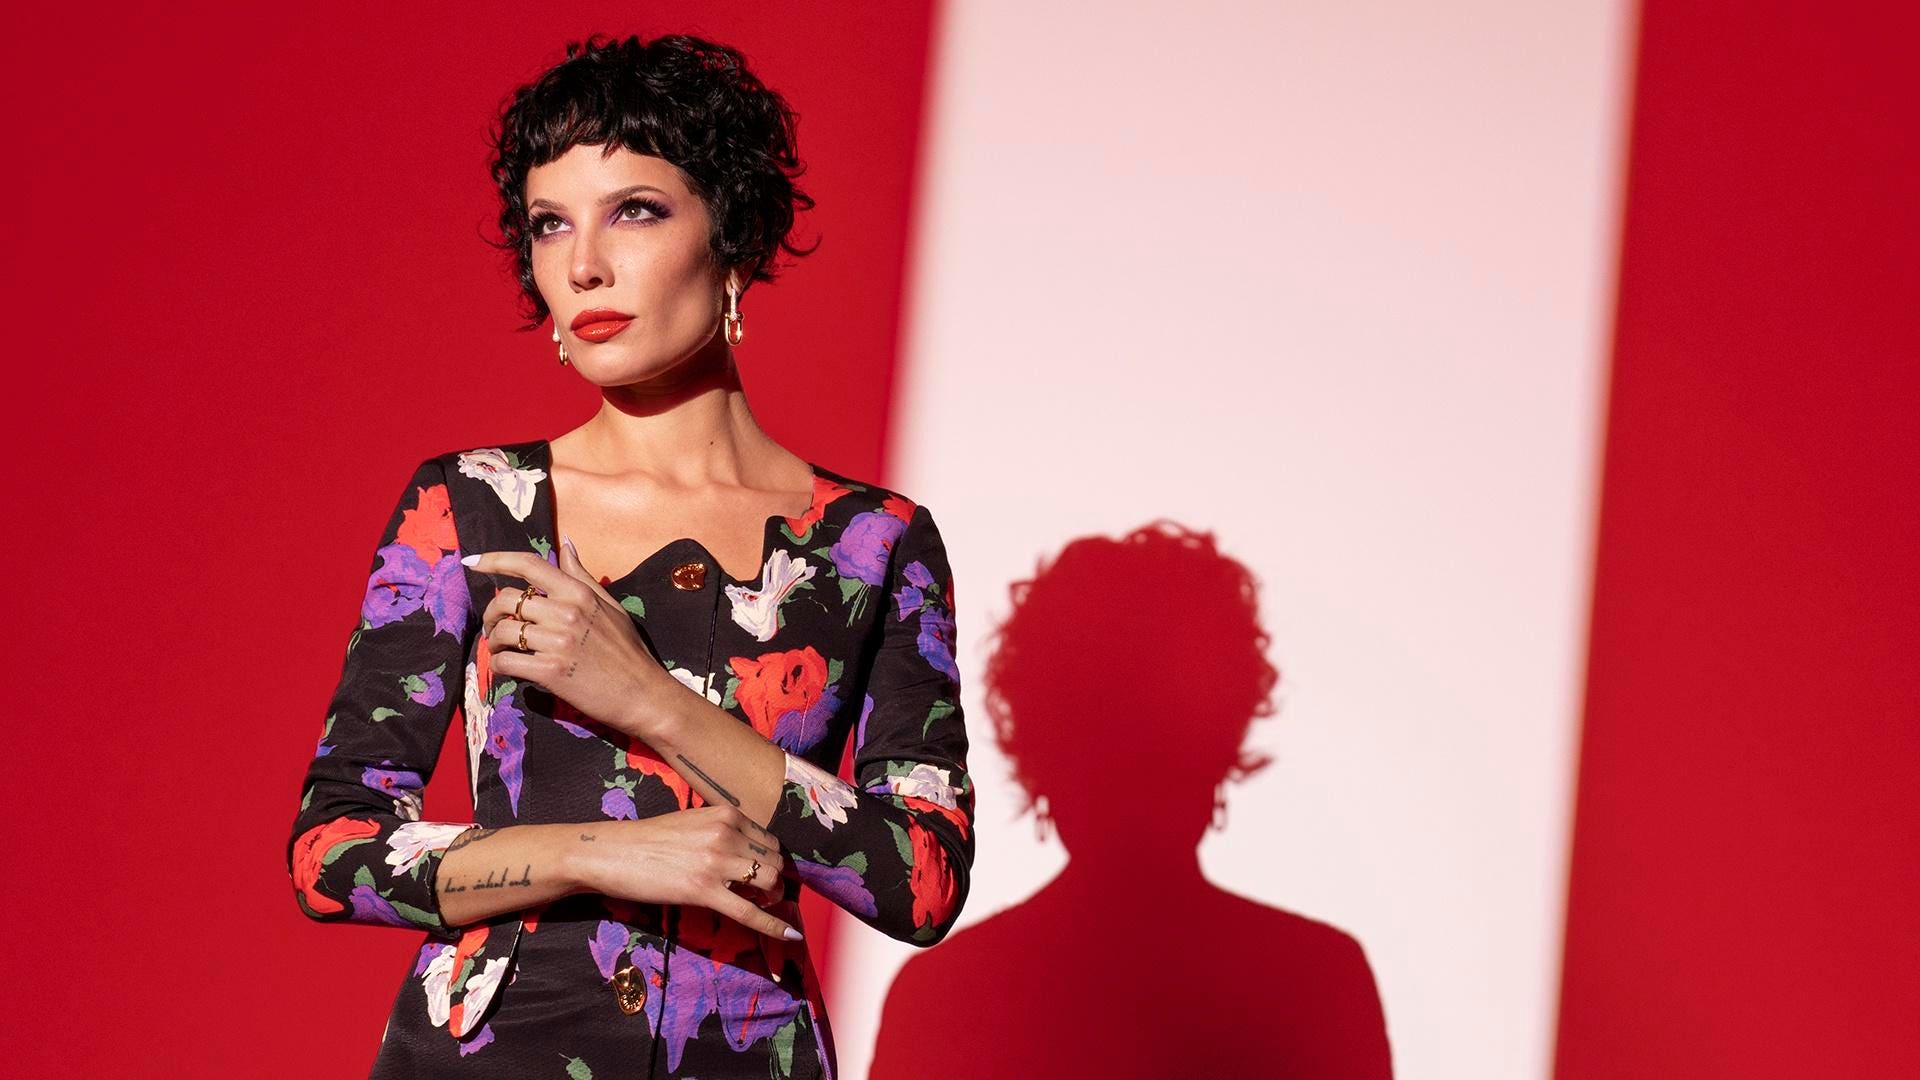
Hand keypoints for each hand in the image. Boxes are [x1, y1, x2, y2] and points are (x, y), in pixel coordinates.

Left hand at [465, 540, 673, 740]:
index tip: (473, 562)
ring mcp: (557, 642)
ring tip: (503, 651)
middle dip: (491, 613)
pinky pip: (505, 663)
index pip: (528, 565)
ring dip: (494, 643)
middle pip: (506, 600)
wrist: (643, 694)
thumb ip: (582, 576)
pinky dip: (499, 666)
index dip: (495, 560)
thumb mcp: (610, 606)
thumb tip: (566, 545)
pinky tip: (509, 669)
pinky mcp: (550, 671)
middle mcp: (566, 612)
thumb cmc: (629, 651)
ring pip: (502, 632)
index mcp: (579, 593)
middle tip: (496, 628)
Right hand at [577, 805, 802, 941]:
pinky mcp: (704, 890)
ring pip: (770, 882)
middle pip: (775, 860)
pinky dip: (774, 926)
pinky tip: (790, 936)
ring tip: (763, 905)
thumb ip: (722, 832)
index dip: (773, 860)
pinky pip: (750, 912)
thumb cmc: (647, 839)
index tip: (768, 873)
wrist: (611, 852)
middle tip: (766, 894)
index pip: (769, 839)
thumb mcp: (693, 823)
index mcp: (726, 814)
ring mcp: (716, 861)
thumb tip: (747, 854)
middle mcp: (727, 833)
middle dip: (776, 880)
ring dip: (773, 898)